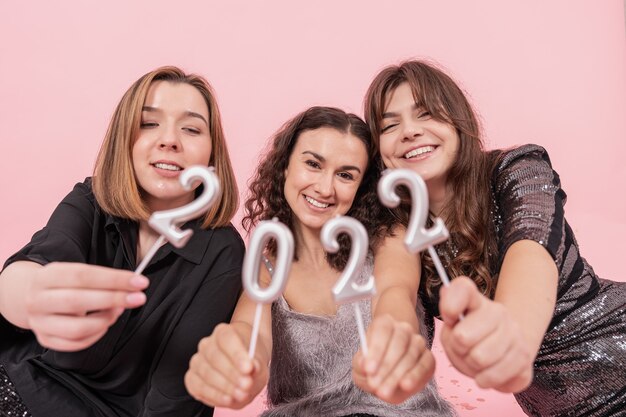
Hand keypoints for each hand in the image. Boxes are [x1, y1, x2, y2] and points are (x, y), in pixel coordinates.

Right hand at [25, 262, 147, 350]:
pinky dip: (97, 335)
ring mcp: (40, 323)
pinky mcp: (45, 340)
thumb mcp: (75, 272)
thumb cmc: (63, 283)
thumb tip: (132, 286)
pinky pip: (76, 343)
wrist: (30, 296)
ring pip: (77, 328)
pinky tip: (105, 323)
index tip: (139, 282)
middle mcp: (38, 300)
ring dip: (106, 319)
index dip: (113, 279)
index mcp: (45, 277)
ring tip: (118, 310)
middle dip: (113, 299)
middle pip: (78, 301)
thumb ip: (102, 279)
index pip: (82, 276)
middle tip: (138, 298)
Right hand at [185, 323, 267, 408]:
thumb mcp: (260, 361)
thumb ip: (257, 365)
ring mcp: (197, 361)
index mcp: (224, 332)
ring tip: (241, 394)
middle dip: (232, 374)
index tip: (248, 368)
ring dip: (225, 387)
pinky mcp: (192, 378)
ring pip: (206, 373)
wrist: (244, 366)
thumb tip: (252, 369)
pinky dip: (215, 396)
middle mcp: (207, 344)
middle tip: (246, 385)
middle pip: (215, 357)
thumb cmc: (250, 359)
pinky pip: (198, 387)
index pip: (227, 338)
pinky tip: (228, 399)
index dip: (237, 354)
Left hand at [352, 314, 433, 403]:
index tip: (368, 369)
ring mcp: (418, 342)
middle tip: (375, 384)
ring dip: (397, 375)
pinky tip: (405, 385)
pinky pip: (425, 365)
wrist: (388, 373)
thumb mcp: (360, 366)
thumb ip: (360, 365)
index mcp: (384, 324)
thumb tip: (364, 365)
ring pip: (411, 355)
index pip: (382, 330)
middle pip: (398, 342)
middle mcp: (403, 329)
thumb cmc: (372, 365)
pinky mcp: (429, 358)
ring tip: (384, 391)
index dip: (376, 350)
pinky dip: (415, 376)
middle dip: (386, 366)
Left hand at [439, 276, 533, 392]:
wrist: (505, 351)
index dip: (450, 305)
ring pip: (479, 359)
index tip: (449, 318)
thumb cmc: (471, 337)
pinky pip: (494, 375)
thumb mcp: (452, 324)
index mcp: (476, 300)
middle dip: (457, 349)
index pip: (462, 289)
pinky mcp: (524, 356)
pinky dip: (484, 379)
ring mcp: (514, 332)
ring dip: (471, 366)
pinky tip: (486, 373)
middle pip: (462, 337)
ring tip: (475, 361)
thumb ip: (447, 314)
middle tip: (463, 349)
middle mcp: (498, 312)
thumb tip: (450, 311)